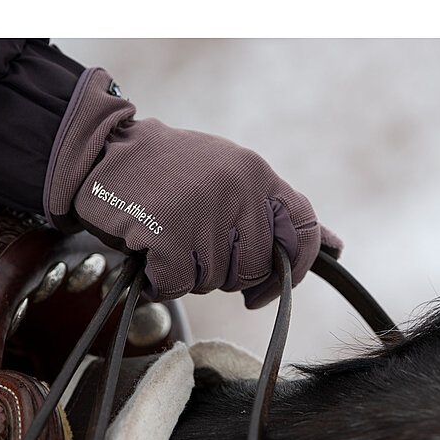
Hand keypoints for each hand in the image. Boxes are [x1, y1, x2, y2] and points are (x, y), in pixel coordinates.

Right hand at [44, 68, 341, 307]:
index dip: (295, 265)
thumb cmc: (169, 173)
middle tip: (194, 246)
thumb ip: (277, 211)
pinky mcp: (168, 235)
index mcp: (256, 174)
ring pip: (214, 281)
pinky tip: (149, 255)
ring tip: (168, 239)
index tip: (264, 286)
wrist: (103, 154)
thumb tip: (336, 246)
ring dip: (189, 274)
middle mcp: (237, 191)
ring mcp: (203, 213)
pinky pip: (178, 285)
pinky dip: (161, 281)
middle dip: (226, 273)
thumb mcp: (230, 176)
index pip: (303, 228)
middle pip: (254, 268)